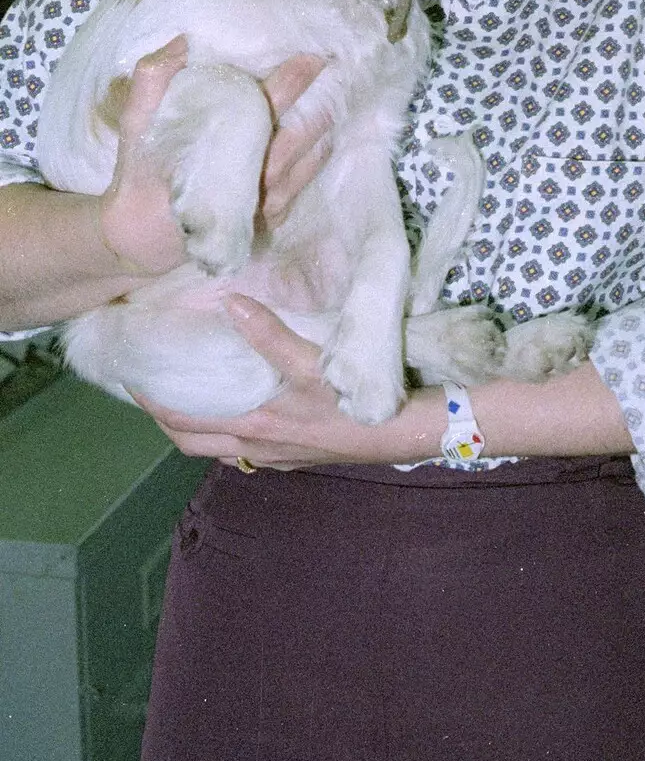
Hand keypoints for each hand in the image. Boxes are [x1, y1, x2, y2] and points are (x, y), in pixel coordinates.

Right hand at [99, 43, 329, 278]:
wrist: (142, 237)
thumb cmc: (142, 174)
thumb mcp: (135, 126)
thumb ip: (152, 80)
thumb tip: (182, 41)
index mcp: (222, 147)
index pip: (266, 105)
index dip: (292, 79)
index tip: (314, 57)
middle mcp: (251, 176)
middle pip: (298, 135)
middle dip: (320, 104)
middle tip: (338, 75)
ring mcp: (265, 202)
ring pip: (308, 162)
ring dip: (323, 131)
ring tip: (338, 102)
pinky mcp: (270, 219)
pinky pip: (303, 185)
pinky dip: (316, 161)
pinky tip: (324, 140)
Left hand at [135, 296, 356, 469]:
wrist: (397, 434)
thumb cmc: (350, 402)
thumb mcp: (312, 362)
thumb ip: (270, 334)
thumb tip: (230, 303)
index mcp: (249, 424)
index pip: (181, 420)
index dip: (151, 402)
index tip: (130, 376)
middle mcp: (253, 446)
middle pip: (190, 440)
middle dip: (165, 417)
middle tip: (151, 387)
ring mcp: (272, 456)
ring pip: (217, 447)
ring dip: (197, 426)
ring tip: (189, 395)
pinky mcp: (292, 457)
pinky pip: (243, 449)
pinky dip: (228, 433)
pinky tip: (239, 411)